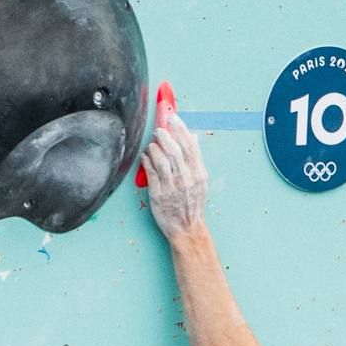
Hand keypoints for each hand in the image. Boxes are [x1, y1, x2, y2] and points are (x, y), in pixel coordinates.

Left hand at [140, 104, 207, 239]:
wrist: (186, 228)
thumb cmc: (192, 203)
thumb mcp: (200, 180)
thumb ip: (195, 158)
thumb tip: (192, 137)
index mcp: (198, 173)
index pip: (189, 145)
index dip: (180, 129)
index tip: (173, 117)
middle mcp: (186, 178)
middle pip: (174, 150)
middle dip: (165, 135)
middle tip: (159, 128)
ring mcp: (171, 186)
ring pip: (161, 159)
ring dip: (154, 146)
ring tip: (152, 142)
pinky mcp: (158, 194)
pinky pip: (150, 171)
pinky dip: (146, 159)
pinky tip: (145, 154)